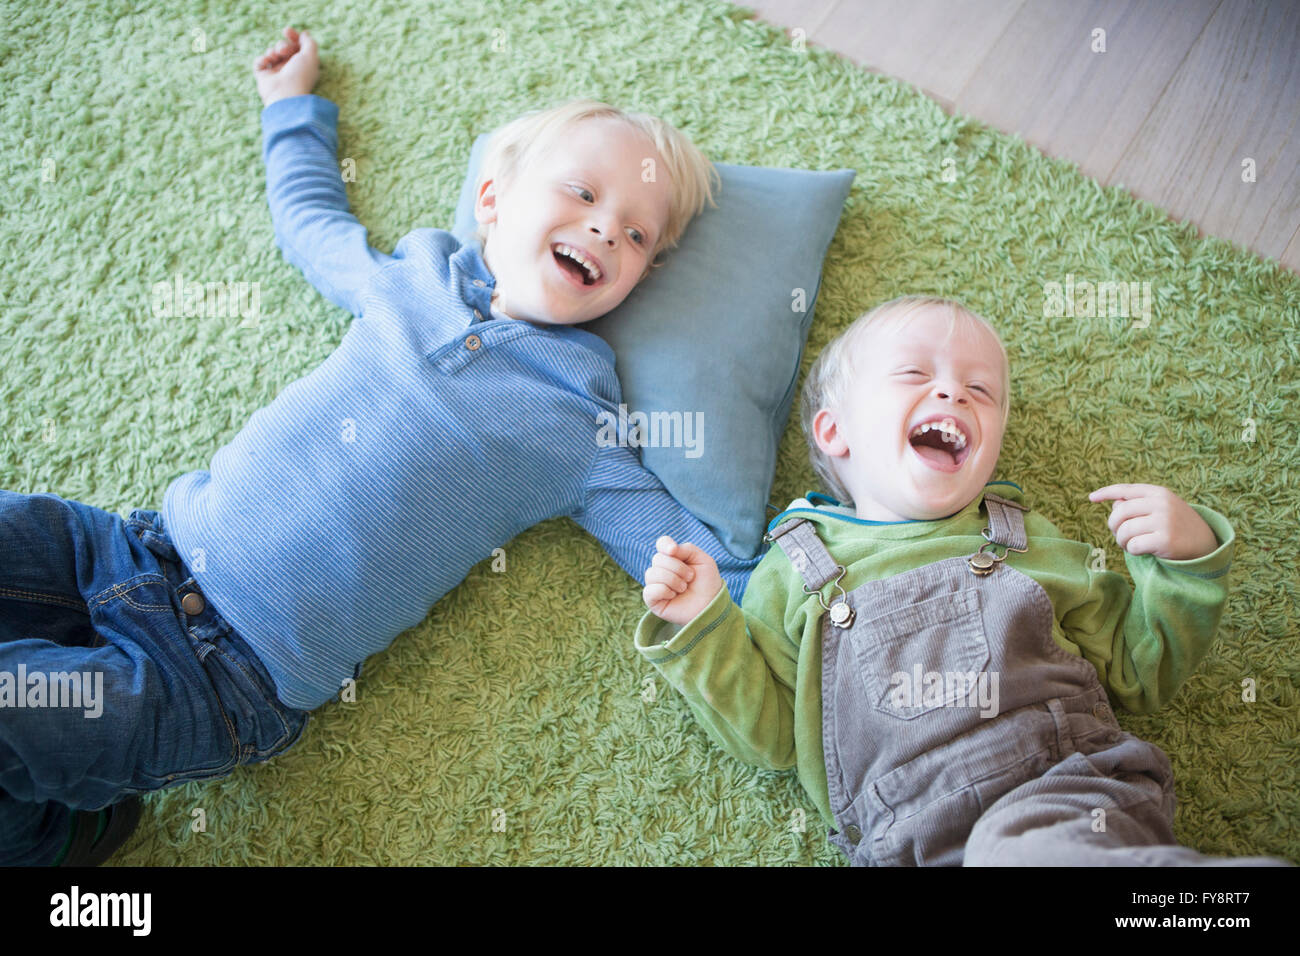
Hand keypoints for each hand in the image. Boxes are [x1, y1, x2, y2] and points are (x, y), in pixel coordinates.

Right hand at [253, 26, 319, 106]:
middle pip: (284, 47)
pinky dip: (261, 59)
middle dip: (283, 45)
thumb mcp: (310, 56)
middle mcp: (290, 69)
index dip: (293, 37)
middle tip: (283, 50)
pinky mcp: (264, 78)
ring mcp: (276, 74)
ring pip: (271, 52)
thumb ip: (309, 43)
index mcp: (303, 65)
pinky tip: (266, 62)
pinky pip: (259, 62)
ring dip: (273, 51)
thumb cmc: (300, 76)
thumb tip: (305, 34)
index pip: (298, 47)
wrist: (285, 94)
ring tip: (275, 57)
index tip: (287, 31)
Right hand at [642, 535, 723, 625]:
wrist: (711, 605)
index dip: (665, 544)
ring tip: (684, 588)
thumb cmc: (707, 583)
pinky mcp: (653, 600)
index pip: (661, 544)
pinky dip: (664, 591)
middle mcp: (662, 570)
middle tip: (690, 577)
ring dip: (672, 580)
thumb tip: (668, 550)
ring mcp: (656, 585)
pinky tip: (673, 595)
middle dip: (677, 568)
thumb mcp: (703, 560)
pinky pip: (649, 590)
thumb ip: (687, 549)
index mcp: (673, 558)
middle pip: (658, 559)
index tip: (674, 550)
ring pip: (652, 573)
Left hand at [1088, 483, 1218, 559]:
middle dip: (1114, 527)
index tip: (1091, 498)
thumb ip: (1137, 504)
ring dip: (1122, 542)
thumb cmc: (1175, 526)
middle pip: (1119, 513)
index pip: (1126, 490)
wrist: (1205, 544)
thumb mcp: (1160, 508)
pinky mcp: (1165, 539)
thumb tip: (1114, 504)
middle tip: (1120, 536)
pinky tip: (1142, 551)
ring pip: (1124, 531)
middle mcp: (1161, 503)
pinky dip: (1132, 551)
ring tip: (1131, 544)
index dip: (1106, 492)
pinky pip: (1133, 545)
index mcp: (1158, 493)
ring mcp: (1164, 520)